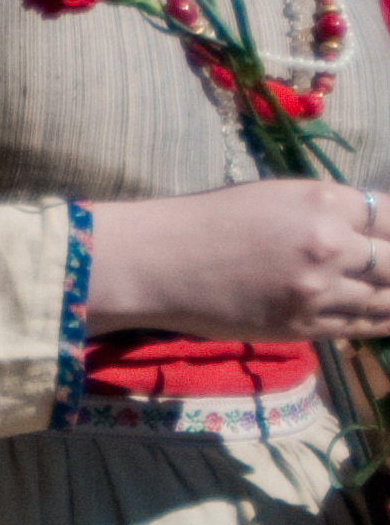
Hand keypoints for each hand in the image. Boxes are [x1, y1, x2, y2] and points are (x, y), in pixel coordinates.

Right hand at [84, 181, 389, 340]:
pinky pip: (361, 327)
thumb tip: (374, 229)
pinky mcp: (304, 325)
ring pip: (387, 300)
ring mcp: (319, 289)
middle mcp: (330, 243)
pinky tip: (386, 319)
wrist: (157, 262)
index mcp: (322, 201)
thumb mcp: (274, 197)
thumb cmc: (208, 221)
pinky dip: (380, 323)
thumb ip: (329, 209)